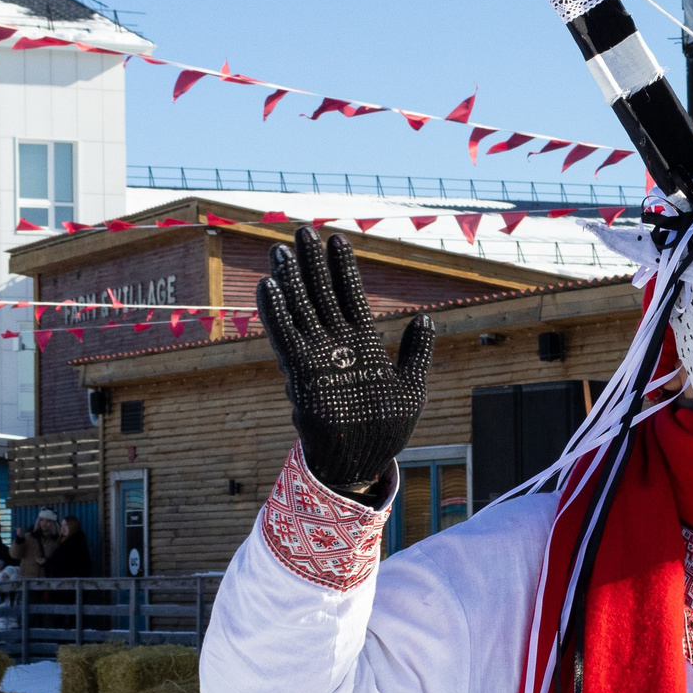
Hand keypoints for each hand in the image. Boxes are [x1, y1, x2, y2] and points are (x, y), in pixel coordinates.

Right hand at [257, 227, 434, 494]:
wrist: (365, 461)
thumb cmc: (388, 427)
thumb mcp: (412, 386)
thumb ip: (416, 351)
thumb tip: (424, 317)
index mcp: (363, 344)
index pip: (350, 296)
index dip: (344, 269)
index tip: (337, 240)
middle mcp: (337, 346)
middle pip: (321, 295)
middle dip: (312, 264)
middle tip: (302, 231)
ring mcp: (318, 358)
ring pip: (300, 311)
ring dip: (290, 281)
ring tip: (280, 251)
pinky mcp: (302, 375)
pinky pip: (285, 339)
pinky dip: (276, 314)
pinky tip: (268, 288)